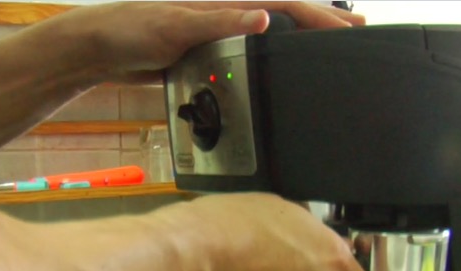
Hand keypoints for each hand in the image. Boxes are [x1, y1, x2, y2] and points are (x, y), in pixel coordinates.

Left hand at [43, 1, 364, 83]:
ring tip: (331, 52)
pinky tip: (282, 73)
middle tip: (359, 33)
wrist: (100, 49)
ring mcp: (219, 33)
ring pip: (272, 35)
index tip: (350, 28)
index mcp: (226, 1)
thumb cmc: (132, 29)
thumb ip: (220, 21)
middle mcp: (227, 13)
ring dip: (302, 41)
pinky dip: (273, 61)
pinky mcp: (208, 53)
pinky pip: (250, 55)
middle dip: (323, 23)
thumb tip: (265, 17)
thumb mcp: (177, 25)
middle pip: (286, 16)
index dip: (321, 15)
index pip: (286, 4)